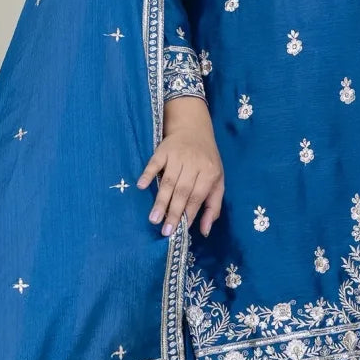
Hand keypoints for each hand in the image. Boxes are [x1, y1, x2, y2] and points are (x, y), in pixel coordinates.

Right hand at [137, 96, 223, 236]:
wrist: (194, 128)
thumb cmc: (207, 160)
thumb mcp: (217, 180)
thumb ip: (213, 205)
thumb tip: (204, 231)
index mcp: (210, 172)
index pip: (198, 197)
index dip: (189, 214)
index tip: (180, 230)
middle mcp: (194, 163)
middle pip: (183, 191)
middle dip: (173, 212)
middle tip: (165, 230)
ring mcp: (178, 156)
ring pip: (169, 181)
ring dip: (161, 200)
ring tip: (154, 218)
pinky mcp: (164, 149)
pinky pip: (154, 163)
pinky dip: (148, 174)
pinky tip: (142, 186)